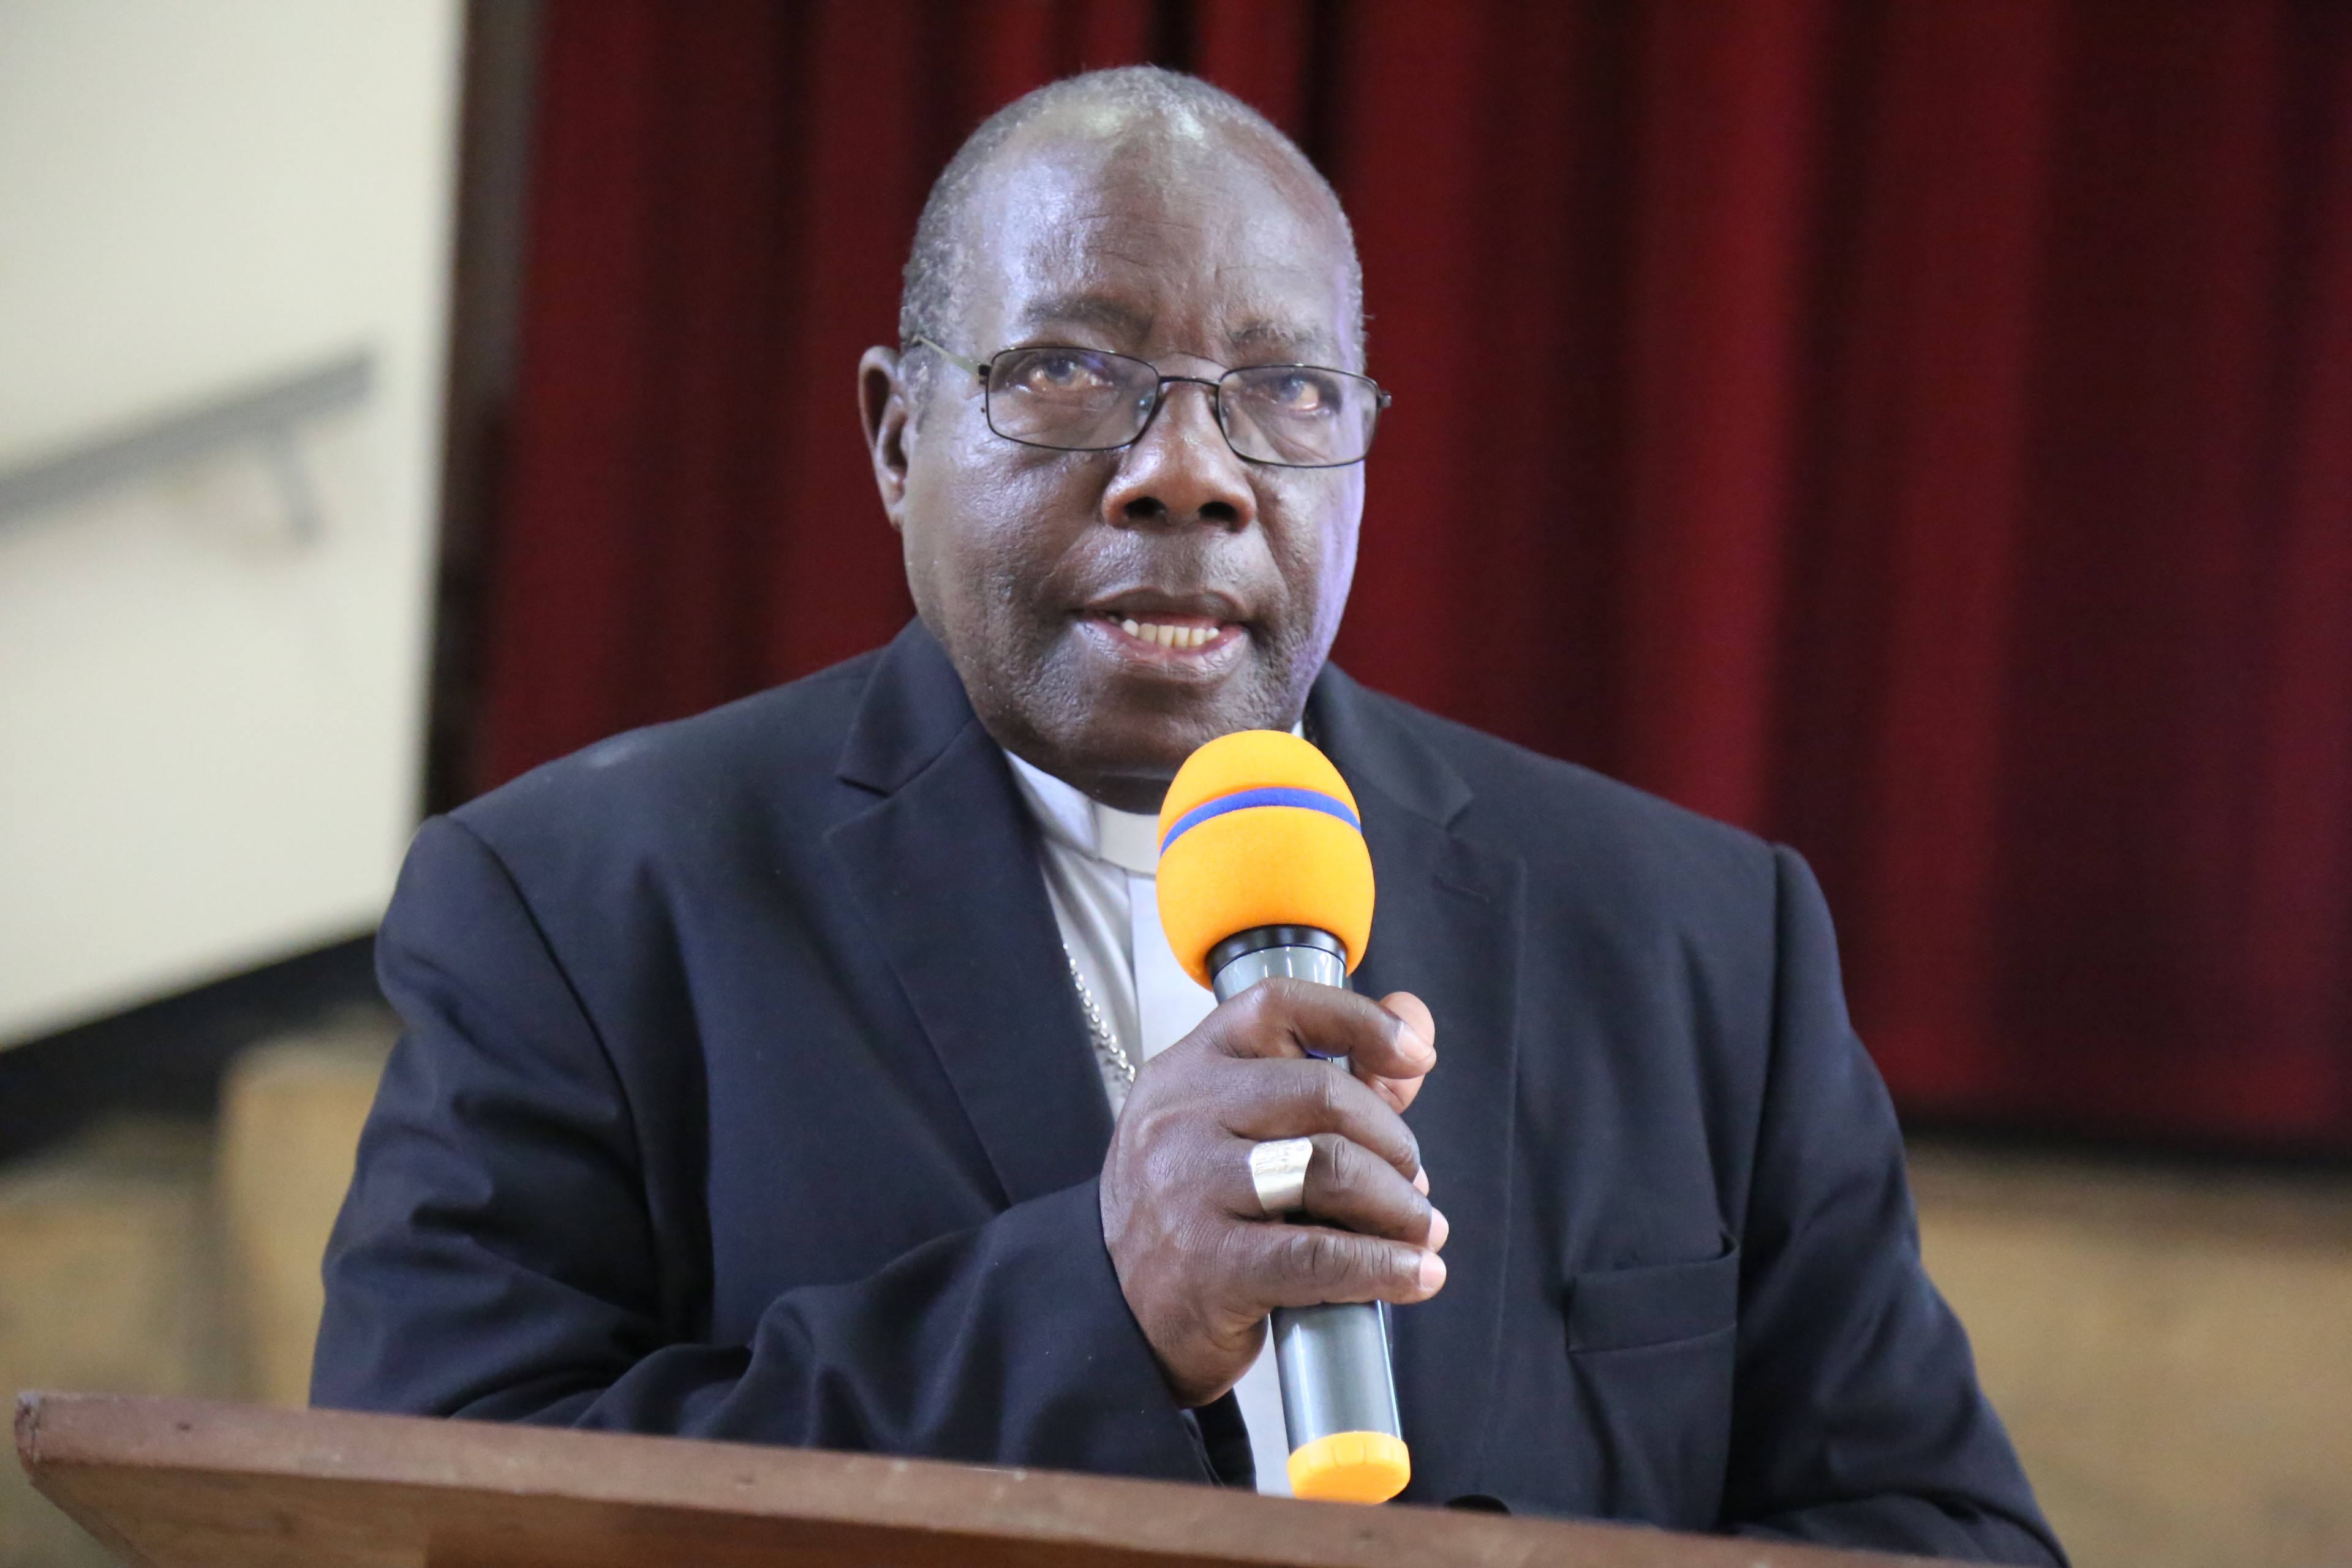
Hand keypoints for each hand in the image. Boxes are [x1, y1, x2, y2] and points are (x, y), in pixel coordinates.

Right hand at [1098, 979, 1445, 1406]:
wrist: (1116, 1309)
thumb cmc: (1192, 1210)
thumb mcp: (1237, 1127)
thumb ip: (1329, 1073)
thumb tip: (1413, 1027)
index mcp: (1189, 1068)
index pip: (1279, 1007)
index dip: (1359, 1021)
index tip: (1413, 1056)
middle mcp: (1181, 1116)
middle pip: (1322, 1093)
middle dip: (1392, 1139)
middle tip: (1412, 1179)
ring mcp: (1189, 1188)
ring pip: (1328, 1168)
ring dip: (1398, 1203)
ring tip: (1419, 1228)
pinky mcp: (1209, 1264)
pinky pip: (1318, 1255)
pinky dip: (1384, 1264)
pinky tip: (1415, 1273)